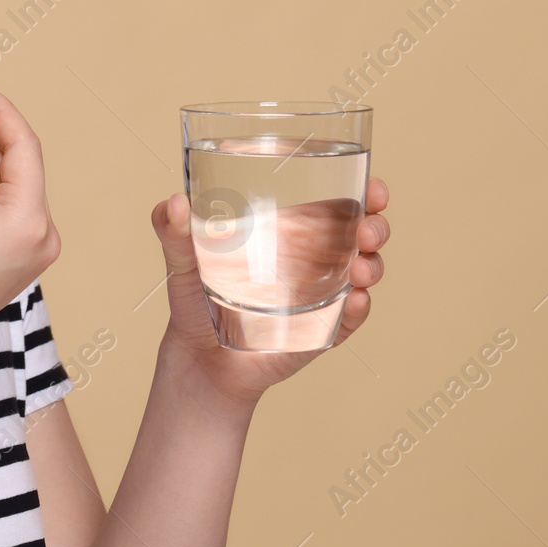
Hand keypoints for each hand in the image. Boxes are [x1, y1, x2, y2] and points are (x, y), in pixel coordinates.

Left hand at [149, 176, 390, 408]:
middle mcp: (316, 259)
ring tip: (360, 269)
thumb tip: (173, 203)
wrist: (198, 357)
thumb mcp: (182, 260)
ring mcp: (324, 296)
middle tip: (368, 230)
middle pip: (365, 234)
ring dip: (373, 267)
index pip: (341, 203)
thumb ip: (171, 229)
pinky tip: (354, 302)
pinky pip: (350, 321)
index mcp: (292, 230)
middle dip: (376, 226)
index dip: (367, 192)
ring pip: (367, 274)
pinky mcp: (321, 332)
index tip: (375, 188)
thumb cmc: (194, 299)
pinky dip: (358, 311)